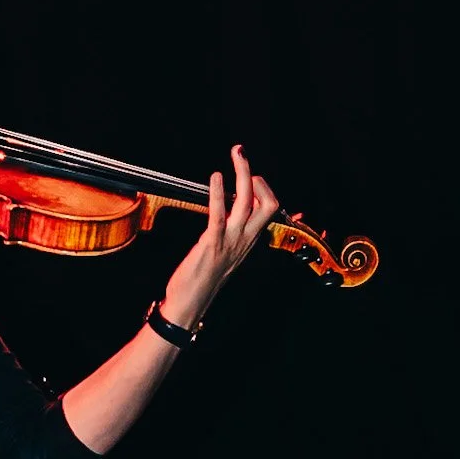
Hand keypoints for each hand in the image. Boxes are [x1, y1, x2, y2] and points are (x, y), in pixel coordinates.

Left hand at [160, 145, 280, 331]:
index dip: (264, 188)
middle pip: (268, 203)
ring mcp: (230, 242)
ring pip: (249, 203)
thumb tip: (234, 213)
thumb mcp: (225, 253)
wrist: (189, 304)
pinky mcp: (212, 245)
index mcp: (248, 240)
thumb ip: (232, 233)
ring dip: (243, 173)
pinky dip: (220, 193)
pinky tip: (216, 177)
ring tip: (236, 154)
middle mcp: (244, 240)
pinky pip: (220, 215)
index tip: (249, 175)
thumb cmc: (202, 279)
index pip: (270, 208)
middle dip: (255, 174)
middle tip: (241, 154)